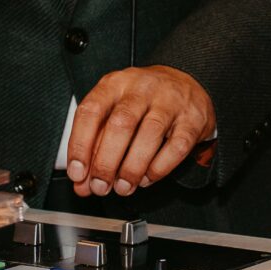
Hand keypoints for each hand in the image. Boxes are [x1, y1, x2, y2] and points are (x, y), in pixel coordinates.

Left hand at [64, 66, 215, 196]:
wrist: (185, 83)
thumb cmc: (143, 102)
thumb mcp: (114, 113)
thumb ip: (95, 147)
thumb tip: (83, 183)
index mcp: (116, 84)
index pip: (91, 111)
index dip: (80, 145)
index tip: (78, 173)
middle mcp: (142, 88)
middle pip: (120, 124)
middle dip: (106, 162)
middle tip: (100, 186)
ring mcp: (171, 101)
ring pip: (149, 135)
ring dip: (132, 169)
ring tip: (123, 187)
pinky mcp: (193, 119)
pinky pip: (176, 147)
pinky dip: (159, 168)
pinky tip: (147, 178)